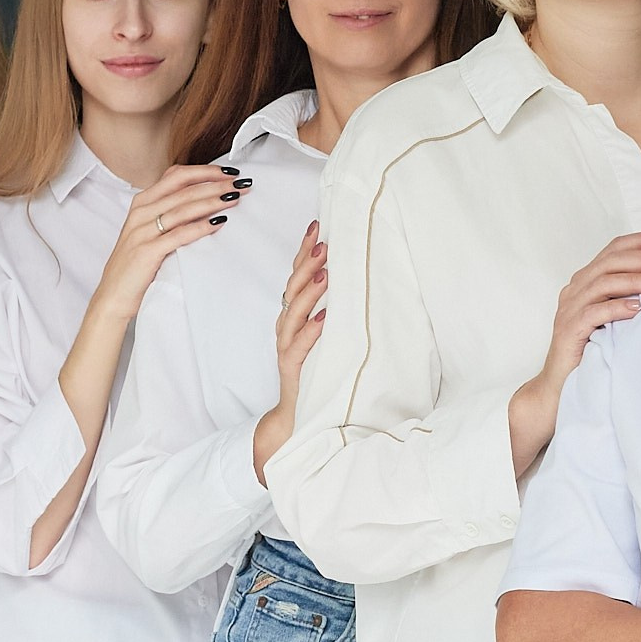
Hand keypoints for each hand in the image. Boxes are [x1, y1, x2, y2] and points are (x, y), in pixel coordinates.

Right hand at [85, 165, 247, 328]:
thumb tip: (205, 200)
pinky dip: (200, 227)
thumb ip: (168, 212)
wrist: (113, 295)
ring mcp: (142, 231)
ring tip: (234, 199)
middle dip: (216, 184)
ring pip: (183, 208)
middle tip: (240, 184)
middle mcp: (141, 212)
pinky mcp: (147, 251)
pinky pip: (179, 234)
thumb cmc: (135, 263)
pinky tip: (218, 223)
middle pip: (184, 189)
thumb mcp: (148, 230)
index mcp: (142, 202)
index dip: (204, 171)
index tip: (229, 172)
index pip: (176, 175)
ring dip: (212, 201)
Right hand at [252, 220, 326, 479]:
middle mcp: (287, 327)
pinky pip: (299, 347)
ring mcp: (288, 347)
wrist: (300, 415)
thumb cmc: (318, 371)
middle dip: (307, 264)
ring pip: (293, 313)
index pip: (296, 275)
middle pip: (292, 288)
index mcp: (294, 315)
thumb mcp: (327, 334)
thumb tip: (353, 276)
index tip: (317, 225)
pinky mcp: (293, 369)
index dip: (304, 250)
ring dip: (309, 291)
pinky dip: (311, 331)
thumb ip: (333, 308)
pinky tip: (324, 319)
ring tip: (326, 272)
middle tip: (325, 243)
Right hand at [508, 231, 640, 471]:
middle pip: (611, 261)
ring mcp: (569, 308)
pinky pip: (594, 312)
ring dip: (637, 281)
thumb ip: (629, 295)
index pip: (615, 248)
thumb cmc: (592, 348)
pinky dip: (617, 307)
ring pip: (604, 282)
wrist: (559, 384)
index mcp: (586, 279)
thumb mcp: (613, 315)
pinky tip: (638, 309)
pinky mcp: (569, 330)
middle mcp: (575, 288)